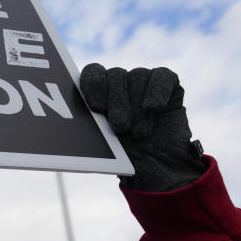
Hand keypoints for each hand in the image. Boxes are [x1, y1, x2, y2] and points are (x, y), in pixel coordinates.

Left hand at [80, 64, 205, 190]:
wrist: (157, 167)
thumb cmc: (124, 156)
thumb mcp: (102, 146)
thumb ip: (89, 128)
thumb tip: (71, 119)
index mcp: (99, 92)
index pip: (92, 73)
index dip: (93, 85)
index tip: (96, 107)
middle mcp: (120, 82)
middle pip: (115, 75)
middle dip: (117, 102)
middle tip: (120, 128)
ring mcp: (144, 81)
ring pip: (138, 76)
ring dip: (137, 107)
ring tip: (139, 133)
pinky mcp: (169, 83)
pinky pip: (162, 76)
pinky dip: (157, 91)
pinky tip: (154, 108)